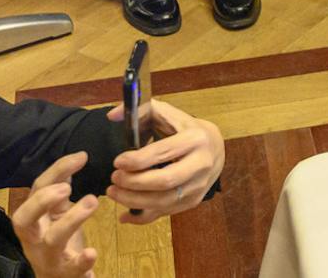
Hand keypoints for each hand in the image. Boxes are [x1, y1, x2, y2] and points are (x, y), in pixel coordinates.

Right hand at [12, 151, 99, 277]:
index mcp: (33, 218)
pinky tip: (92, 252)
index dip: (56, 171)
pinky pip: (72, 268)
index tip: (82, 157)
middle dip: (43, 200)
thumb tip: (73, 161)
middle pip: (24, 218)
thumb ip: (59, 191)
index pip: (36, 189)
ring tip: (92, 201)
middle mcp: (34, 237)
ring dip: (72, 220)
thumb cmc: (56, 241)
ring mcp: (48, 257)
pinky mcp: (66, 273)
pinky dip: (82, 261)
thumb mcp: (55, 215)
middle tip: (66, 188)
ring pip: (53, 240)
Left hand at [105, 98, 224, 222]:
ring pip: (164, 201)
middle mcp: (201, 164)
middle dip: (134, 182)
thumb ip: (140, 110)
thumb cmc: (184, 128)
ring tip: (114, 193)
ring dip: (134, 201)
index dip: (138, 160)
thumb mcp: (167, 114)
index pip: (164, 152)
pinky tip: (125, 215)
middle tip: (114, 178)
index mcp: (195, 139)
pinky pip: (165, 213)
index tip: (118, 162)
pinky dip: (142, 217)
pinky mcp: (193, 201)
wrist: (214, 146)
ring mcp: (199, 186)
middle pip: (165, 181)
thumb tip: (112, 115)